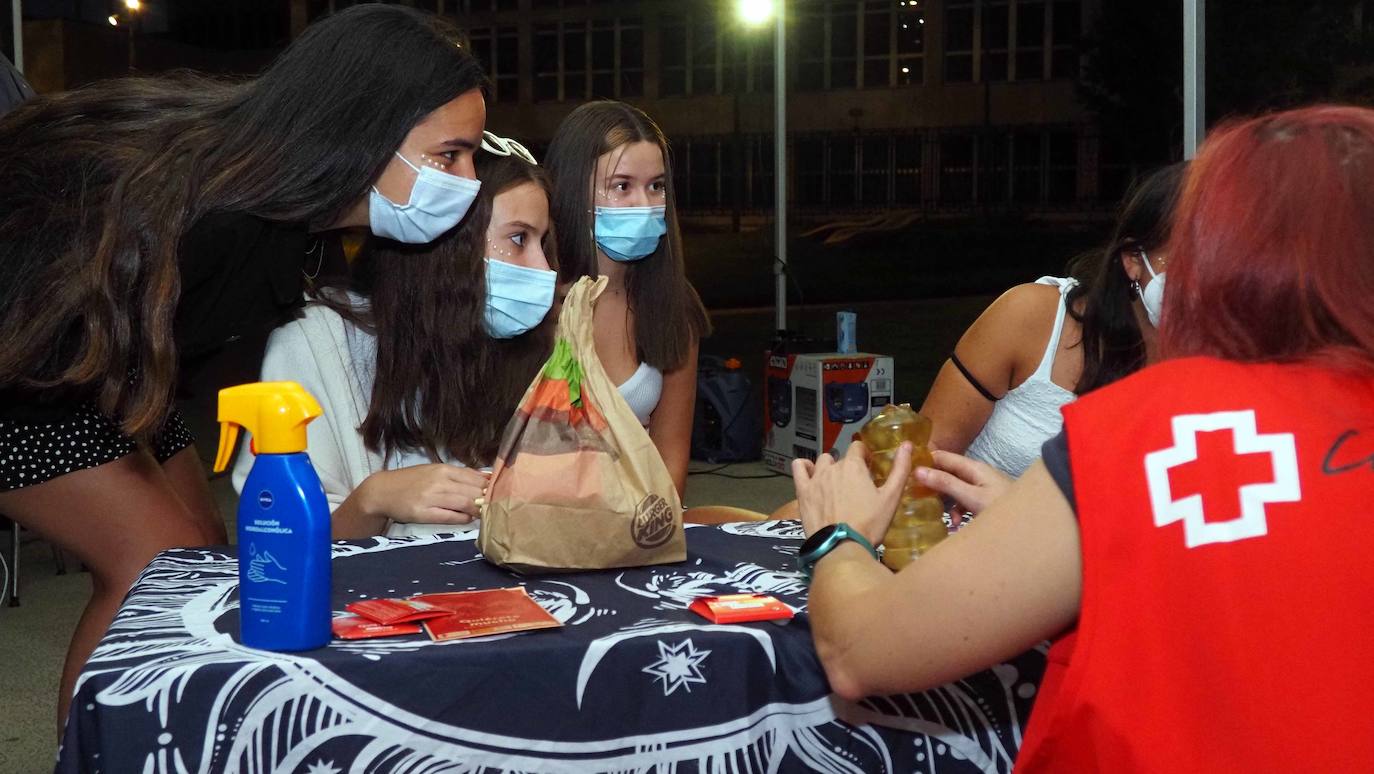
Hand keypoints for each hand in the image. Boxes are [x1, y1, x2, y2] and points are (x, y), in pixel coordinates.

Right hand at [358, 464, 489, 525]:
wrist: (382, 491)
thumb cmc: (411, 481)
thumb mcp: (434, 471)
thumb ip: (457, 475)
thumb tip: (484, 479)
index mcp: (443, 469)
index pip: (474, 477)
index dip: (490, 487)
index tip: (500, 493)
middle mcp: (439, 481)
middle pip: (472, 491)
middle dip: (487, 500)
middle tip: (497, 507)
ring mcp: (431, 497)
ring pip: (464, 503)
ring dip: (478, 510)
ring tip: (485, 514)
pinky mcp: (423, 513)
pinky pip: (449, 517)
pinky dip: (462, 518)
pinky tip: (468, 519)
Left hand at [792, 441, 912, 545]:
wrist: (841, 547)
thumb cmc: (869, 523)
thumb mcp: (891, 498)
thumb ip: (900, 470)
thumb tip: (907, 445)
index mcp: (853, 466)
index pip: (857, 447)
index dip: (864, 455)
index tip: (869, 467)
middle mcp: (832, 467)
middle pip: (841, 458)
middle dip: (849, 467)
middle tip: (855, 485)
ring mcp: (815, 478)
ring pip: (821, 462)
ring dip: (829, 467)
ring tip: (835, 483)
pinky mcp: (802, 491)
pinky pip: (798, 468)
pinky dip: (804, 467)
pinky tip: (810, 474)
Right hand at [913, 450, 1012, 516]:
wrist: (1032, 523)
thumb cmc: (1002, 507)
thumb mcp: (970, 496)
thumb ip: (945, 484)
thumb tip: (918, 470)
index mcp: (973, 467)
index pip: (942, 456)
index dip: (924, 460)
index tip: (904, 467)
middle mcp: (976, 474)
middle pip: (947, 474)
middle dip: (933, 485)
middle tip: (915, 496)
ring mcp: (981, 487)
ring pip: (955, 489)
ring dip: (946, 502)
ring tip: (943, 517)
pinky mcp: (985, 500)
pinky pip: (964, 501)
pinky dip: (958, 510)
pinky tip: (957, 523)